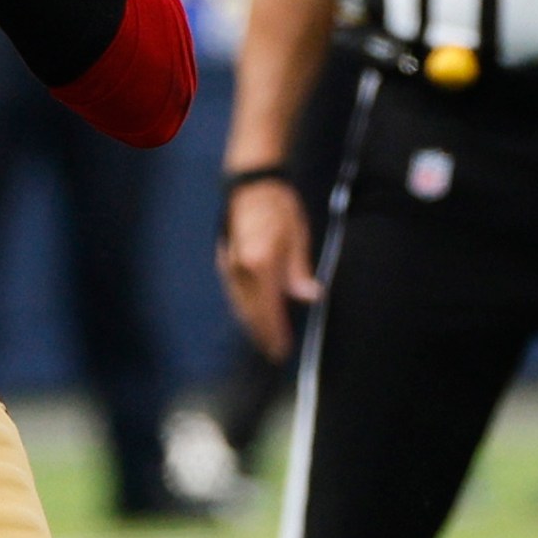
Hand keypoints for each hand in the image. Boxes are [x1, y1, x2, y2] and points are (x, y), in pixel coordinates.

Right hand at [216, 176, 321, 361]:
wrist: (249, 184)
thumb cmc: (279, 207)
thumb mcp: (297, 236)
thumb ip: (299, 270)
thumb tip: (311, 297)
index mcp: (260, 264)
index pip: (269, 309)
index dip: (276, 333)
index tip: (283, 351)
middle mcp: (240, 270)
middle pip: (251, 313)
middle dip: (263, 335)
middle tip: (274, 353)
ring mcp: (229, 267)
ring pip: (240, 306)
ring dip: (252, 325)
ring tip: (265, 340)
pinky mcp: (225, 262)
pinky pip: (235, 295)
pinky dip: (244, 309)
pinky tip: (253, 316)